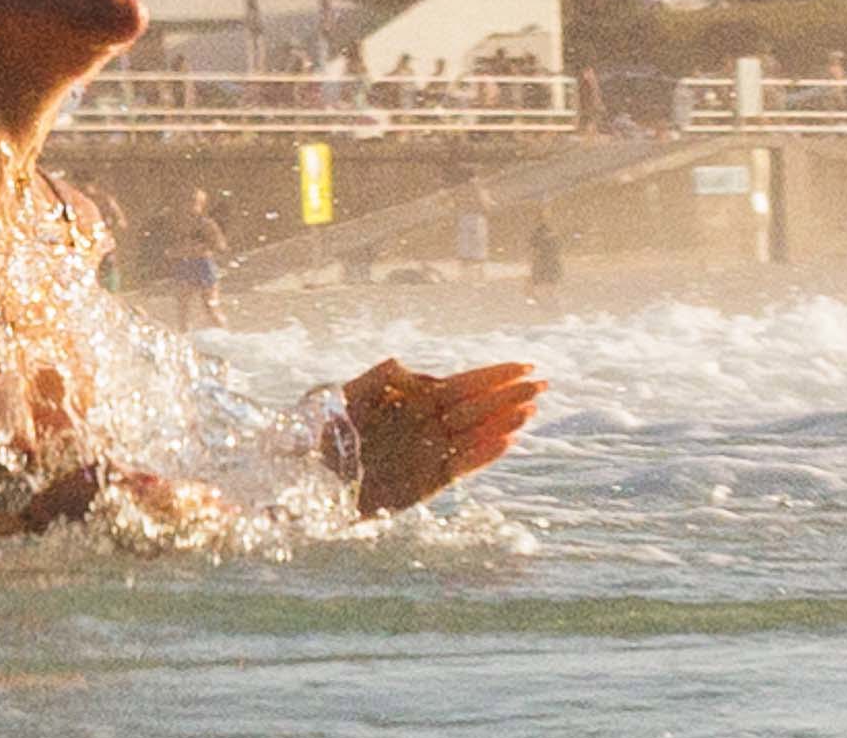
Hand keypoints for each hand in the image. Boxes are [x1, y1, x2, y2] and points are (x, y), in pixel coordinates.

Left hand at [331, 358, 538, 513]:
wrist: (303, 479)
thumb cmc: (316, 432)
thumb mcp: (338, 398)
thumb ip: (372, 381)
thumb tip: (400, 364)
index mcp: (412, 400)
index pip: (463, 384)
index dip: (494, 376)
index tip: (524, 367)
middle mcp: (428, 425)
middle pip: (477, 408)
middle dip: (509, 396)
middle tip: (543, 385)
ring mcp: (429, 453)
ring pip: (475, 435)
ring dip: (502, 423)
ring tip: (531, 411)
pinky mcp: (426, 482)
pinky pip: (460, 466)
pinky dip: (482, 454)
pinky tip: (505, 442)